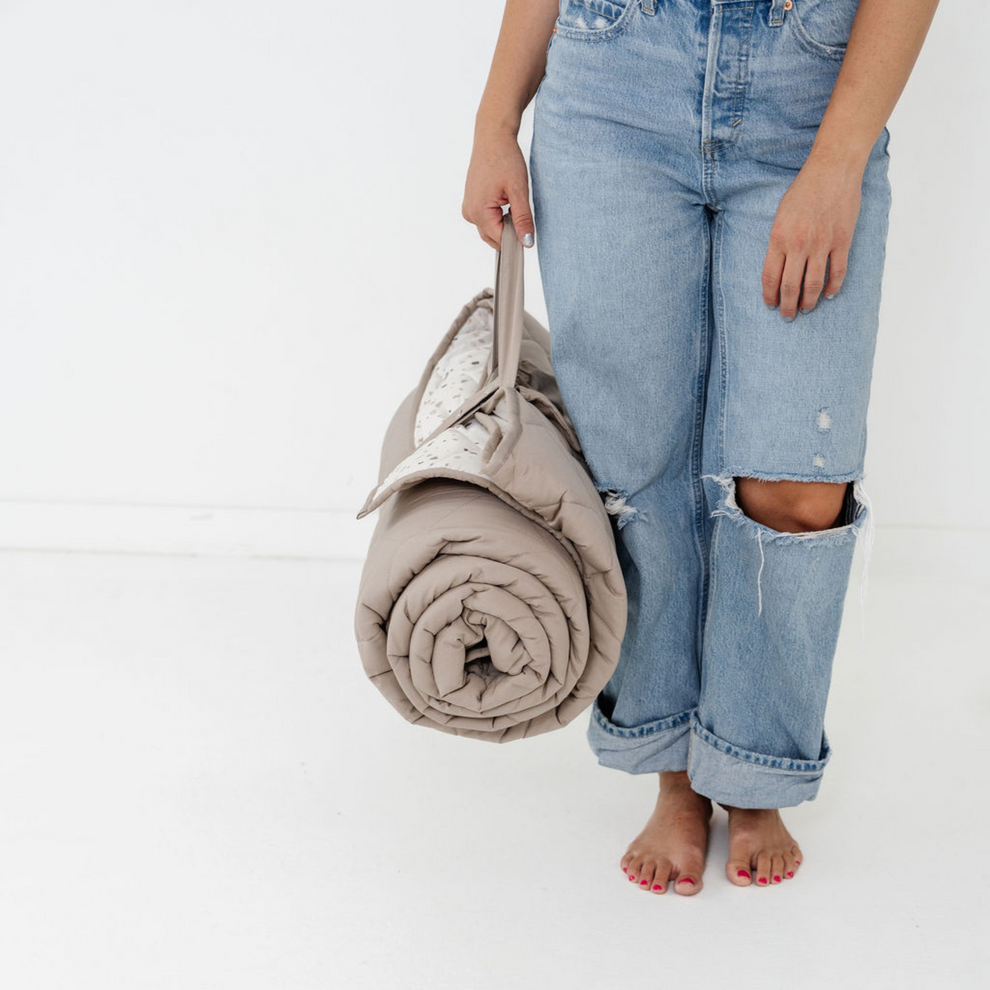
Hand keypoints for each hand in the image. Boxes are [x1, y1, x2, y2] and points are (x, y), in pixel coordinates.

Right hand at [462, 125, 535, 250]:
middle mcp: (469, 213)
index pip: (500, 241)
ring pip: (490, 230)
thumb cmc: (504, 158)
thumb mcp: (519, 190)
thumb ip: (522, 219)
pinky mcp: (471, 203)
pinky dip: (497, 216)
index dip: (517, 239)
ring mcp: (468, 208)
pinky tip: (504, 199)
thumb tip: (527, 242)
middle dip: (509, 231)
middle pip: (494, 238)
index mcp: (479, 212)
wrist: (493, 137)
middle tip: (520, 210)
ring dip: (503, 223)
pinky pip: (486, 219)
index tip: (528, 229)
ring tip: (511, 201)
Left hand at [761, 153, 864, 318]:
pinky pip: (837, 272)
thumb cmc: (803, 191)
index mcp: (779, 238)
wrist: (833, 169)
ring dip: (808, 302)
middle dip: (787, 306)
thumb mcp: (780, 216)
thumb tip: (779, 268)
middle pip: (790, 287)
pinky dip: (833, 287)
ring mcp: (822, 244)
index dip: (769, 296)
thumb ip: (778, 242)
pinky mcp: (842, 241)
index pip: (770, 278)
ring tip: (806, 310)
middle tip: (787, 316)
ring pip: (813, 284)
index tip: (770, 305)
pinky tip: (828, 295)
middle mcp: (799, 245)